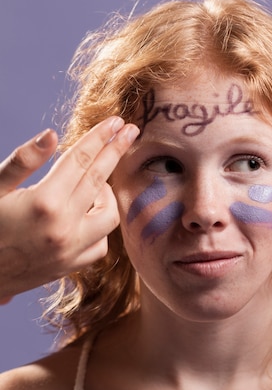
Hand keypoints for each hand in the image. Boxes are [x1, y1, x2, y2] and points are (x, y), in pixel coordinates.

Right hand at [0, 117, 138, 303]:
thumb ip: (23, 161)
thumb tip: (52, 135)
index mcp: (44, 203)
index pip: (81, 160)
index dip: (100, 137)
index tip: (117, 121)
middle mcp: (63, 228)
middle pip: (100, 179)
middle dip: (117, 150)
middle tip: (130, 131)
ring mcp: (69, 251)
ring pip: (110, 216)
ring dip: (107, 193)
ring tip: (96, 181)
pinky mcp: (69, 268)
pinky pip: (100, 245)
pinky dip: (99, 227)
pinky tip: (88, 214)